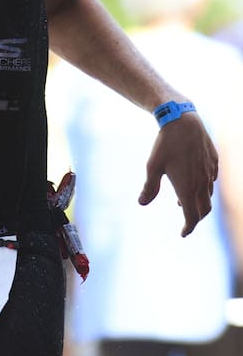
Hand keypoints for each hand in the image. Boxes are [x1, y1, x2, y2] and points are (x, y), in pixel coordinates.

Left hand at [139, 111, 218, 235]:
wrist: (184, 122)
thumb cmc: (165, 145)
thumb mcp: (153, 166)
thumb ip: (149, 187)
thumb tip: (141, 203)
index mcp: (188, 189)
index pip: (192, 217)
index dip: (188, 228)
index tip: (183, 233)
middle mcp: (202, 183)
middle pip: (204, 209)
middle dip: (196, 218)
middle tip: (187, 220)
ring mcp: (210, 172)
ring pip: (209, 194)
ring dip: (199, 201)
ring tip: (184, 199)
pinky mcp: (213, 161)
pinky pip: (212, 180)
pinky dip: (205, 187)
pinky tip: (195, 181)